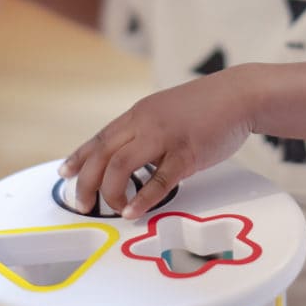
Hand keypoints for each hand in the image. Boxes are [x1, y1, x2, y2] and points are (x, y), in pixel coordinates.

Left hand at [61, 67, 256, 218]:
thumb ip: (147, 132)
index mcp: (140, 114)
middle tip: (83, 203)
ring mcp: (165, 137)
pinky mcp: (187, 153)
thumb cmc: (207, 106)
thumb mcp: (166, 112)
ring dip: (109, 191)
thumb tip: (131, 158)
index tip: (65, 173)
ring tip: (109, 208)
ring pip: (121, 165)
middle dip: (87, 182)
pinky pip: (159, 180)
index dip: (79, 158)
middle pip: (103, 154)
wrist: (240, 95)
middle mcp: (146, 123)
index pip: (100, 138)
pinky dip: (141, 199)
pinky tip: (132, 211)